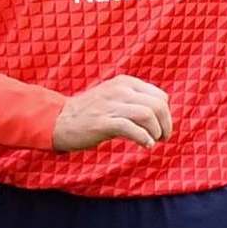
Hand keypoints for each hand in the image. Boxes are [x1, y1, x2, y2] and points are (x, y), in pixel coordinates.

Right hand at [52, 75, 172, 151]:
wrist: (60, 120)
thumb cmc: (91, 111)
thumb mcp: (114, 96)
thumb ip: (135, 99)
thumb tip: (162, 112)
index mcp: (125, 82)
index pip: (160, 96)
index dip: (166, 115)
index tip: (161, 127)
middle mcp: (119, 90)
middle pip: (157, 105)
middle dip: (166, 125)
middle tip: (163, 138)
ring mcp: (110, 105)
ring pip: (148, 115)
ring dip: (156, 132)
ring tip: (153, 141)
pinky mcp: (103, 122)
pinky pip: (131, 128)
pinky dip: (143, 138)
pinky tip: (145, 145)